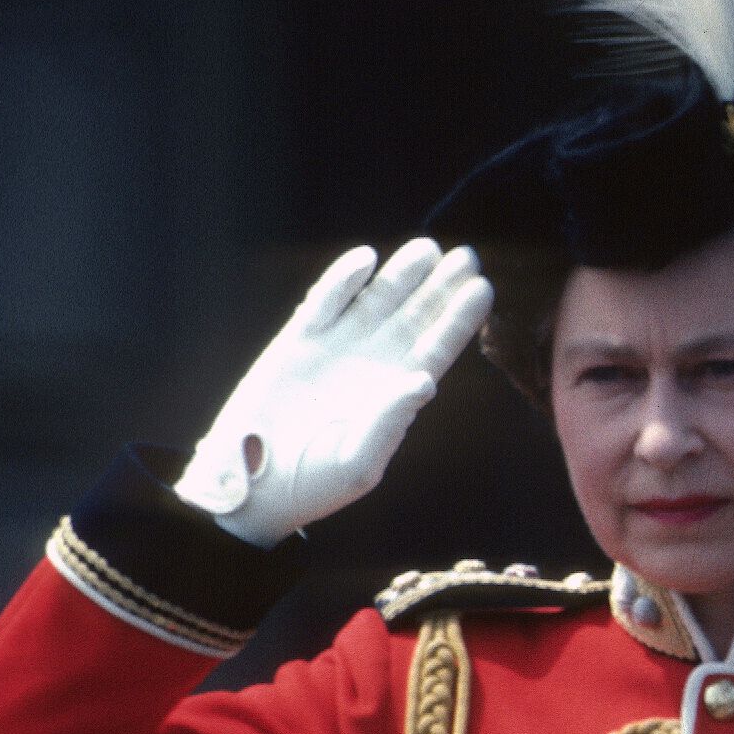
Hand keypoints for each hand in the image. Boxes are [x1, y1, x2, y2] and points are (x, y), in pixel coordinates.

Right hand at [174, 238, 493, 547]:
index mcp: (395, 397)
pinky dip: (344, 279)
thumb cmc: (311, 484)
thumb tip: (425, 380)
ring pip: (376, 301)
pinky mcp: (299, 340)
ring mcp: (337, 349)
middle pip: (414, 318)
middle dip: (439, 288)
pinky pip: (327, 300)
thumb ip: (390, 423)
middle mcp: (372, 367)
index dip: (458, 320)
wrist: (252, 482)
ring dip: (402, 275)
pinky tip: (367, 259)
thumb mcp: (358, 463)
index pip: (435, 349)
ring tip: (428, 249)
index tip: (482, 289)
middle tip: (466, 258)